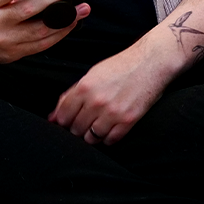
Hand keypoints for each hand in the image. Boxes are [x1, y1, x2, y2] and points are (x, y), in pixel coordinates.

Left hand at [48, 41, 175, 145]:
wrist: (150, 63)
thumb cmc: (120, 67)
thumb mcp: (92, 74)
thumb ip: (71, 95)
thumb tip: (53, 116)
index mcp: (84, 87)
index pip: (63, 116)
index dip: (63, 121)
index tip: (68, 120)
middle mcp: (96, 101)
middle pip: (75, 129)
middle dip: (77, 128)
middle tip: (85, 121)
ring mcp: (113, 112)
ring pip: (91, 138)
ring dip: (91, 134)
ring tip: (97, 124)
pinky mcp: (128, 121)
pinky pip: (110, 140)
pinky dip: (107, 138)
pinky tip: (110, 128)